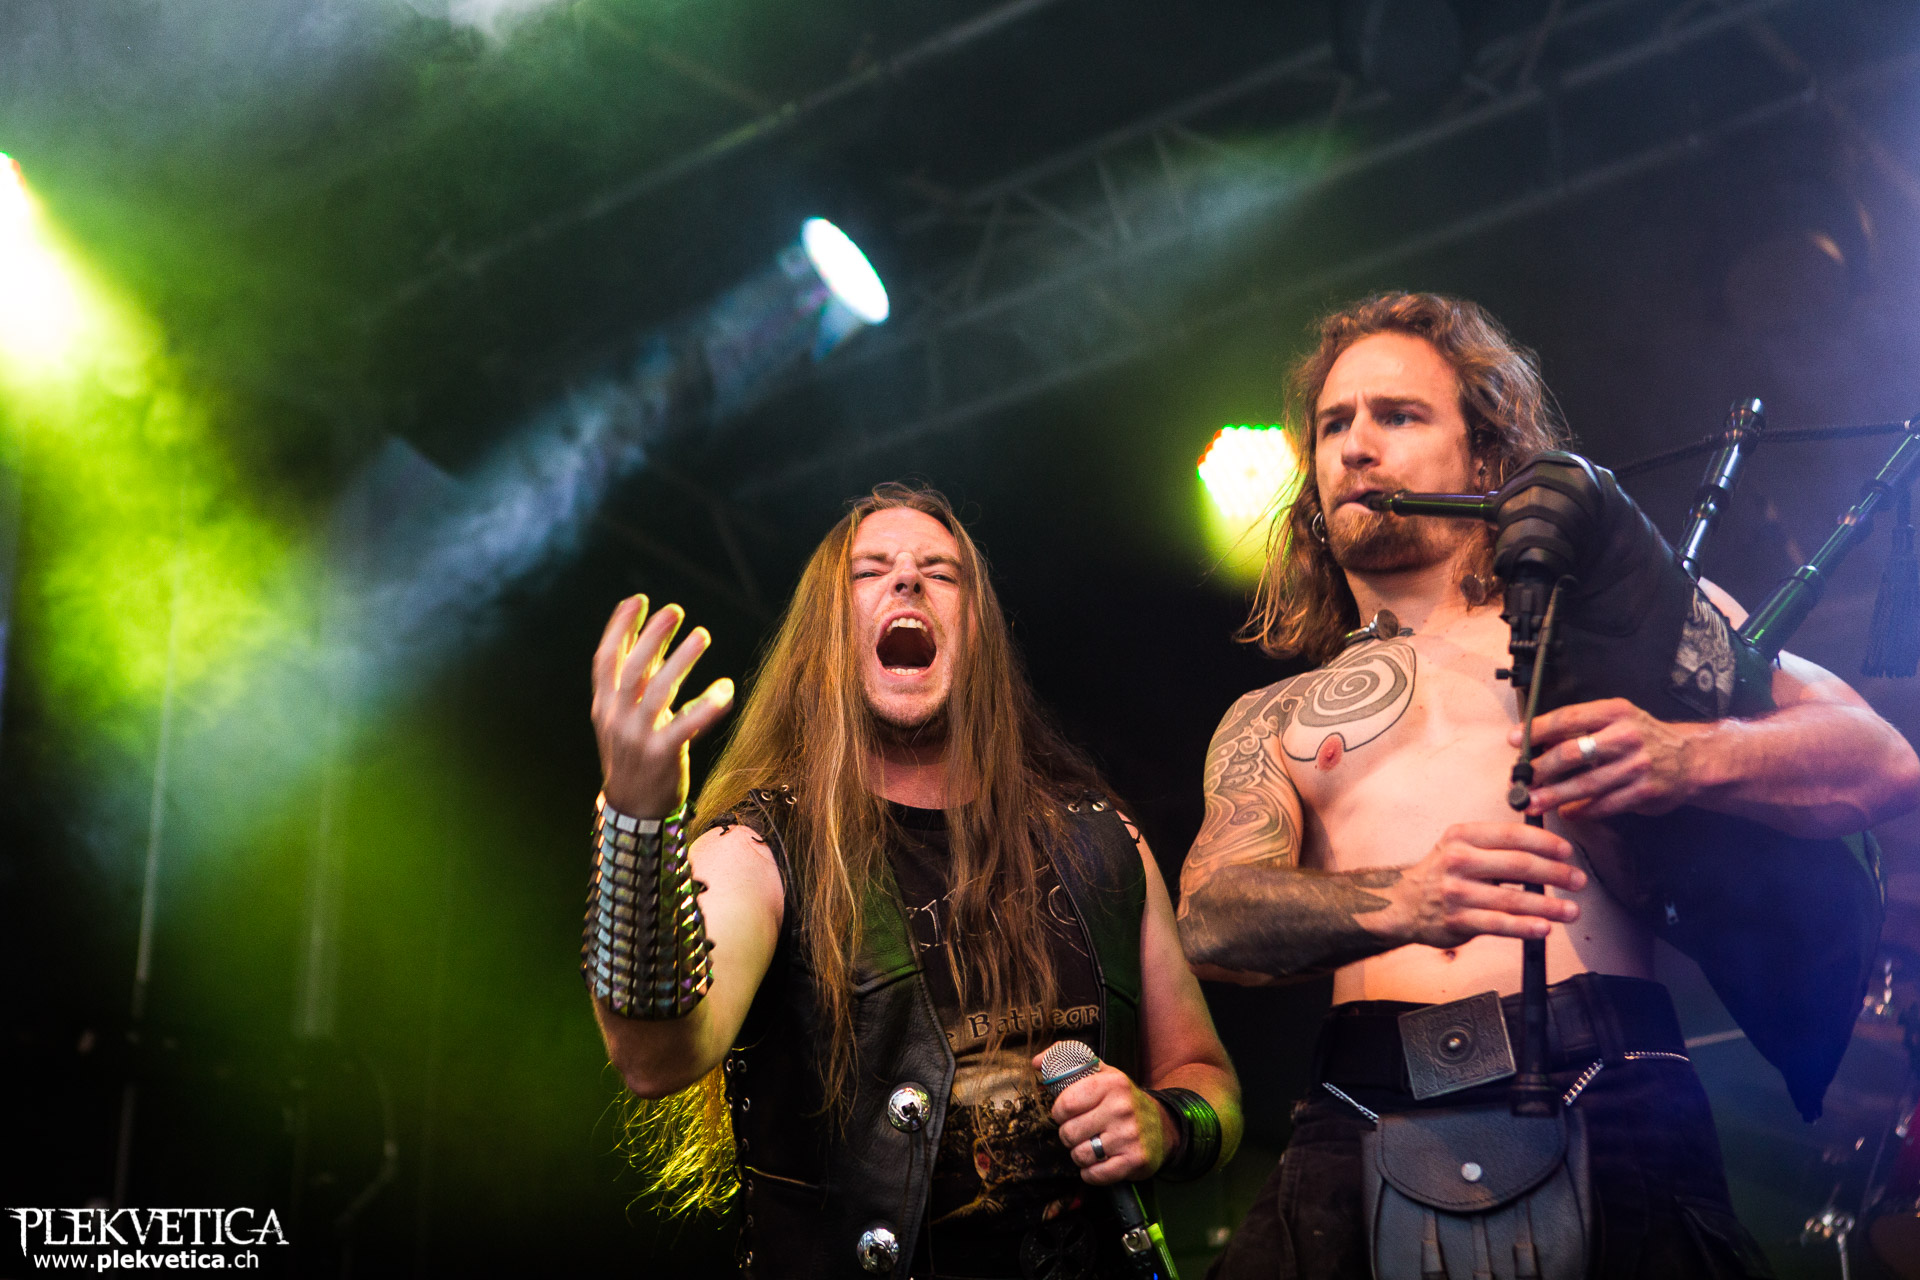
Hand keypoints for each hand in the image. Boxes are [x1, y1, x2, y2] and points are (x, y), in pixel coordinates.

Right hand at [590, 595, 734, 817]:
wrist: (633, 809)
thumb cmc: (635, 754)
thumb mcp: (627, 716)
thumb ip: (641, 680)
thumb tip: (656, 637)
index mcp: (605, 706)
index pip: (604, 660)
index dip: (618, 628)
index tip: (637, 600)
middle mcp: (616, 718)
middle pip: (632, 669)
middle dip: (651, 636)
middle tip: (674, 609)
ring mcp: (637, 738)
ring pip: (657, 692)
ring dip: (679, 660)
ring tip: (701, 634)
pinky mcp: (661, 756)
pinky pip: (684, 726)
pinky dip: (705, 707)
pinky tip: (725, 689)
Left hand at [1034, 1055, 1168, 1184]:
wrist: (1162, 1125)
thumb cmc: (1122, 1099)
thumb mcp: (1101, 1073)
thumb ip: (1069, 1063)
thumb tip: (1036, 1061)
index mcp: (1111, 1083)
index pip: (1064, 1104)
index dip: (1059, 1112)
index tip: (1067, 1113)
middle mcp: (1121, 1108)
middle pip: (1068, 1133)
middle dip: (1069, 1135)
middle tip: (1081, 1131)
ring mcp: (1129, 1136)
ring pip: (1079, 1155)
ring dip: (1080, 1154)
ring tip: (1092, 1145)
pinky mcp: (1134, 1160)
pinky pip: (1094, 1175)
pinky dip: (1091, 1173)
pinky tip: (1100, 1161)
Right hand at [1384, 823, 1585, 947]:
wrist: (1403, 904)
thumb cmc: (1442, 874)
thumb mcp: (1461, 846)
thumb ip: (1497, 846)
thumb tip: (1547, 849)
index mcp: (1463, 837)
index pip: (1512, 835)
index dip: (1545, 843)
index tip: (1567, 852)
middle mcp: (1458, 861)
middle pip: (1518, 865)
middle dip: (1555, 874)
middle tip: (1578, 881)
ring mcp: (1456, 892)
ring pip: (1512, 899)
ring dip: (1548, 906)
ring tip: (1571, 910)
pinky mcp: (1457, 920)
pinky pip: (1498, 925)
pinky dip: (1525, 927)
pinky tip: (1544, 928)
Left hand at [1513, 697, 1700, 821]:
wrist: (1691, 759)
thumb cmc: (1643, 737)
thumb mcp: (1616, 719)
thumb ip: (1582, 727)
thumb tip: (1536, 742)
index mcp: (1614, 711)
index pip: (1567, 718)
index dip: (1537, 730)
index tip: (1515, 740)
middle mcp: (1626, 736)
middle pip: (1572, 752)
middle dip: (1541, 768)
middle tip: (1520, 779)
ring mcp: (1636, 766)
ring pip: (1585, 784)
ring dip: (1554, 795)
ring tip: (1532, 802)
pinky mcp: (1643, 792)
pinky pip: (1604, 804)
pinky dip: (1581, 810)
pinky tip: (1566, 813)